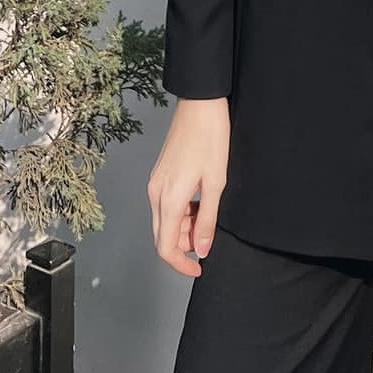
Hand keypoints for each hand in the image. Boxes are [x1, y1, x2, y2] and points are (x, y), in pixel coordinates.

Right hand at [147, 96, 229, 276]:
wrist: (200, 104)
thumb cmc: (211, 138)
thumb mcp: (216, 182)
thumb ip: (208, 219)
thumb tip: (202, 250)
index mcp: (168, 198)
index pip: (165, 247)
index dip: (181, 265)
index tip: (199, 269)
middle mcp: (155, 193)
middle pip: (162, 236)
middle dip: (184, 246)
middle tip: (208, 240)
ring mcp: (156, 183)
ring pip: (164, 220)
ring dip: (183, 228)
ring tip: (208, 216)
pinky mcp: (160, 174)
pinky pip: (166, 204)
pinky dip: (181, 212)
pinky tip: (200, 202)